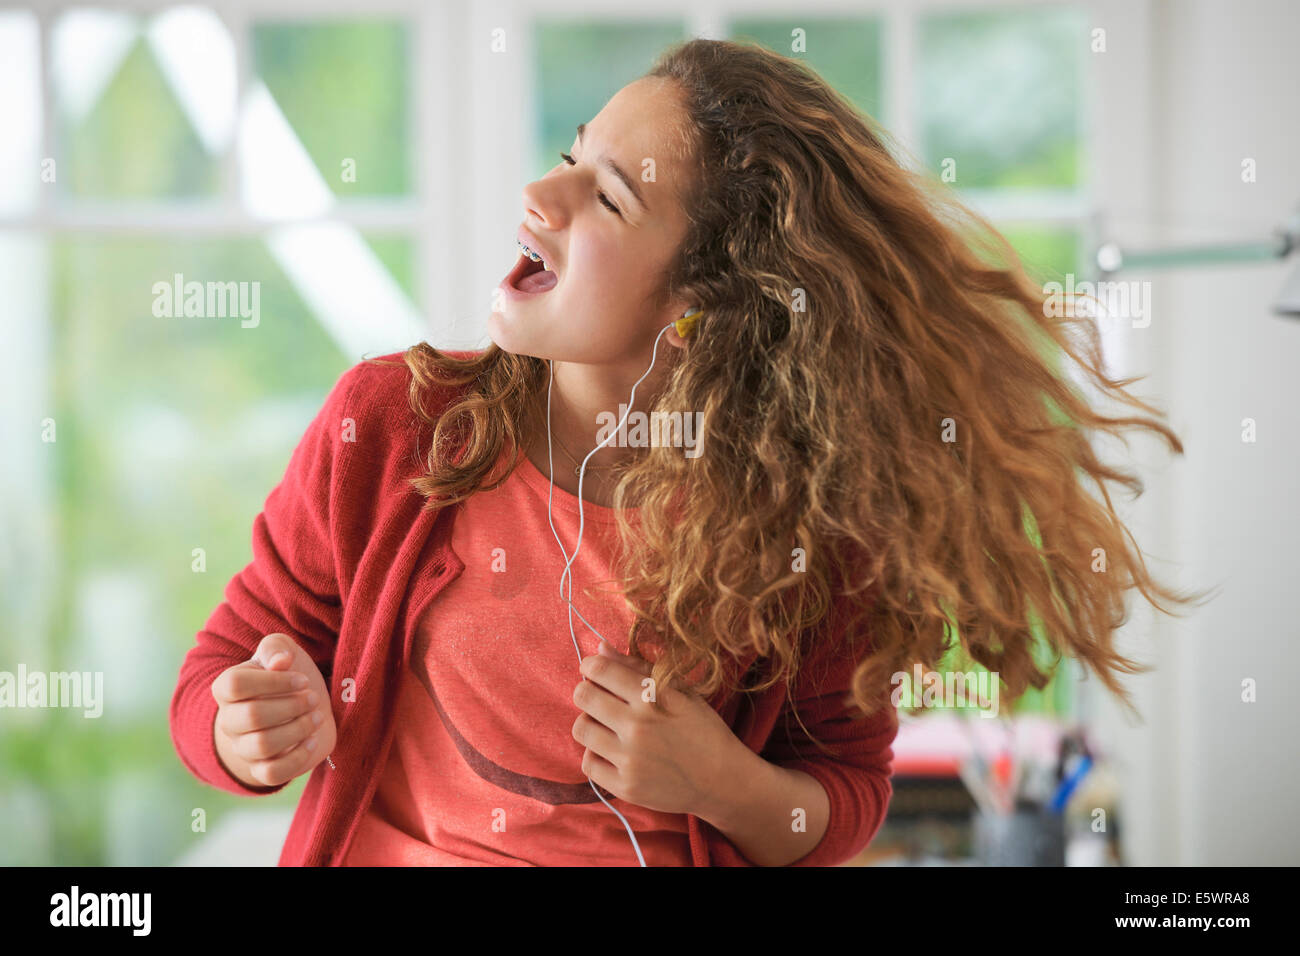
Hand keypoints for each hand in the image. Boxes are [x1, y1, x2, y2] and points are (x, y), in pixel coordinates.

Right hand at [211, 633, 335, 787]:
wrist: (299, 709)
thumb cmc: (288, 677)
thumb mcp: (283, 652)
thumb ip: (276, 648)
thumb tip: (280, 662)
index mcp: (226, 688)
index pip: (235, 684)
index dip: (273, 681)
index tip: (302, 680)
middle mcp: (229, 721)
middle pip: (252, 716)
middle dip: (291, 705)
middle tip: (313, 699)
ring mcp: (243, 748)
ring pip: (262, 746)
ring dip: (297, 729)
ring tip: (315, 717)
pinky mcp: (262, 770)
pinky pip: (271, 774)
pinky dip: (296, 758)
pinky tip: (311, 740)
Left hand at [571, 641, 745, 816]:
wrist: (724, 780)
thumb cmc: (703, 729)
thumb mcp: (680, 691)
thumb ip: (638, 668)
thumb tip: (600, 647)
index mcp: (652, 697)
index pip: (600, 670)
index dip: (591, 666)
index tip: (594, 670)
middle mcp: (637, 727)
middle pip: (583, 697)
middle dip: (587, 691)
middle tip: (599, 698)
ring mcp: (630, 759)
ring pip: (581, 729)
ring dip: (590, 723)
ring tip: (608, 726)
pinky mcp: (626, 787)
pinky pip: (588, 763)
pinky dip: (596, 755)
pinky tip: (613, 751)